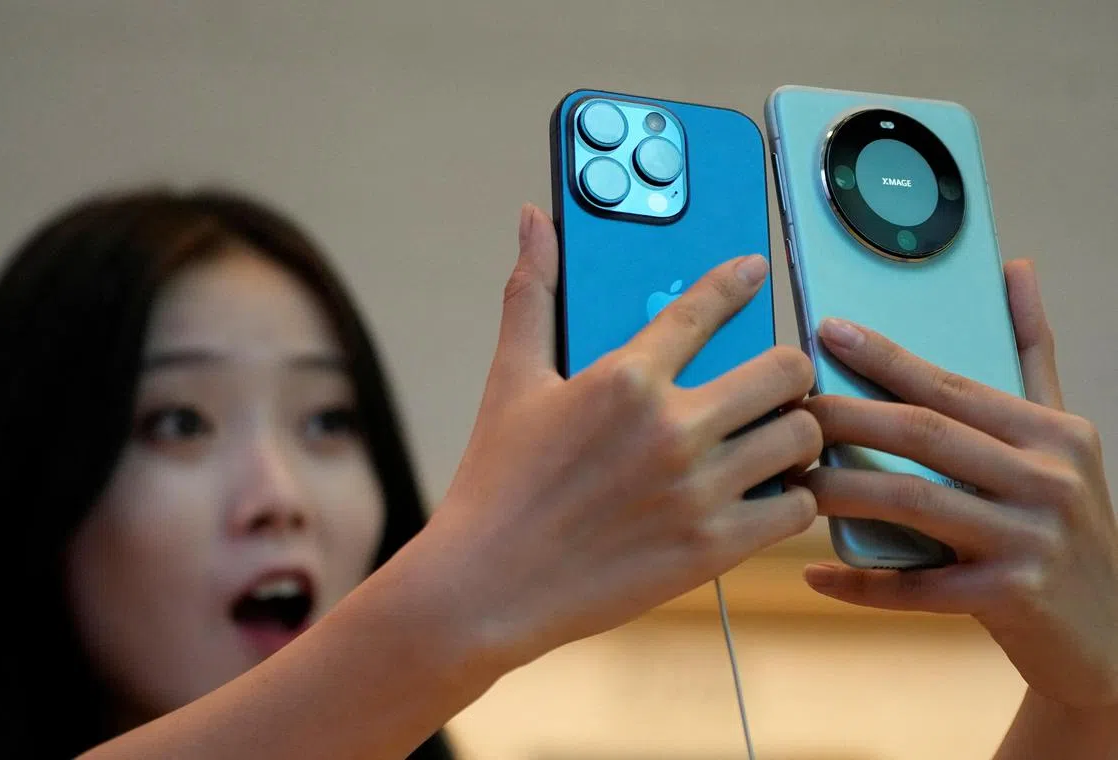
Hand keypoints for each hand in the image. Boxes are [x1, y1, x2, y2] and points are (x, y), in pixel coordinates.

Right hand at [419, 204, 820, 669]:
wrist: (486, 586)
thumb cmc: (496, 483)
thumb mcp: (511, 382)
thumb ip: (532, 294)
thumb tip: (531, 220)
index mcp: (625, 379)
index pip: (705, 307)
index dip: (738, 280)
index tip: (755, 270)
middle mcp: (673, 428)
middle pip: (785, 372)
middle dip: (788, 371)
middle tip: (774, 383)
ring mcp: (699, 491)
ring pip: (802, 439)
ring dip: (797, 432)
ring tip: (775, 438)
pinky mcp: (713, 548)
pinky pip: (794, 508)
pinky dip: (791, 497)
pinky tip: (767, 492)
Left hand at [800, 260, 1117, 709]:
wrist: (1114, 629)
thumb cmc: (1065, 519)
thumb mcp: (1061, 434)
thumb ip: (1031, 354)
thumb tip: (1014, 268)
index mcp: (1053, 432)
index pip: (952, 386)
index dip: (885, 358)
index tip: (826, 331)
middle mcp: (1048, 479)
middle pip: (925, 436)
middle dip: (846, 419)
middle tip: (786, 411)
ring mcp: (1031, 541)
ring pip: (914, 503)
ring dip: (841, 492)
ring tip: (788, 483)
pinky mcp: (1012, 597)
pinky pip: (918, 588)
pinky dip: (862, 582)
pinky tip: (815, 573)